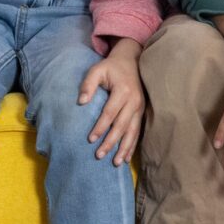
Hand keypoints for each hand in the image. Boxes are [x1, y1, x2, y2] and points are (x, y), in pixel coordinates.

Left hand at [79, 39, 143, 165]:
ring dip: (124, 148)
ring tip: (115, 163)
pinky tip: (126, 157)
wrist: (131, 60)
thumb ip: (88, 84)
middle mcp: (134, 101)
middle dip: (110, 142)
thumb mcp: (97, 70)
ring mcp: (140, 108)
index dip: (100, 127)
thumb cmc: (111, 67)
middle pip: (121, 126)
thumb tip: (81, 102)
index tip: (90, 139)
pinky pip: (137, 131)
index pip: (110, 113)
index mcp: (123, 91)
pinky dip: (132, 145)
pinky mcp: (142, 112)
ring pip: (132, 132)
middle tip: (99, 155)